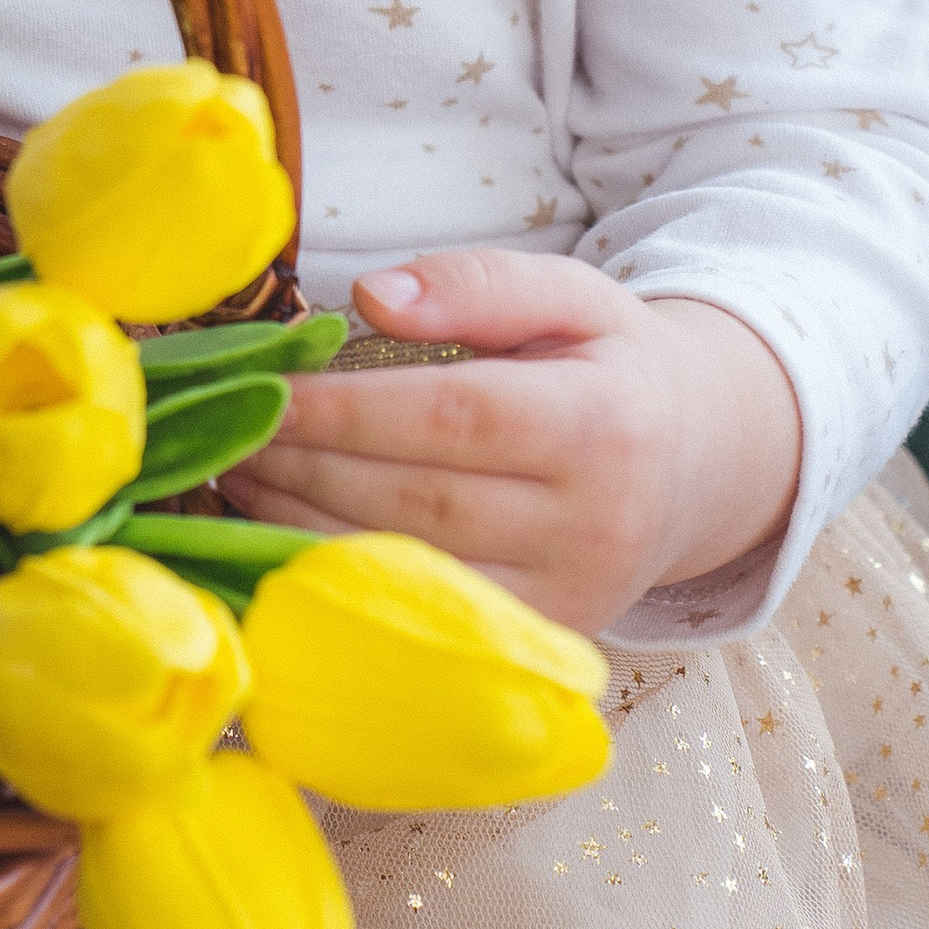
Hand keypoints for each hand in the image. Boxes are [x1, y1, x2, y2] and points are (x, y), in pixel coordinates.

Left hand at [218, 248, 803, 632]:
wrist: (700, 469)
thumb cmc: (612, 368)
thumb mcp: (571, 295)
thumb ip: (475, 284)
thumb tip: (371, 297)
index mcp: (601, 425)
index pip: (453, 417)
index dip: (346, 411)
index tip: (263, 391)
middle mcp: (593, 525)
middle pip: (419, 502)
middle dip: (305, 470)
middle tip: (228, 436)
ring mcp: (569, 601)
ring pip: (411, 574)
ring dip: (302, 531)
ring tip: (236, 481)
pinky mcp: (540, 644)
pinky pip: (421, 624)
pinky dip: (338, 586)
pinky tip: (276, 544)